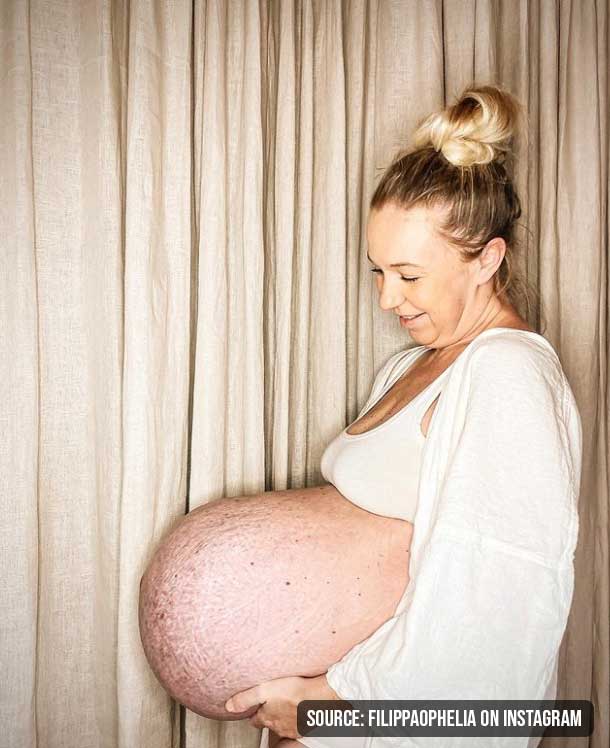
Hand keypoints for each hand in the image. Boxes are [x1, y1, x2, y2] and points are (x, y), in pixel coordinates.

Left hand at [225, 674, 339, 738]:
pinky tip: (299, 707)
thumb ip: (245, 698)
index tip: (255, 706)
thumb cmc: (294, 691)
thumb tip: (228, 706)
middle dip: (269, 713)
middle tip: (272, 702)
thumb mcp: (264, 690)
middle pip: (269, 722)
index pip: (254, 720)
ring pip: (283, 724)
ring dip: (283, 715)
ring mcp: (292, 728)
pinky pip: (296, 724)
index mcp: (267, 718)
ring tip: (286, 702)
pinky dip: (296, 717)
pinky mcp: (305, 727)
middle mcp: (278, 726)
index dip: (253, 712)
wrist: (319, 696)